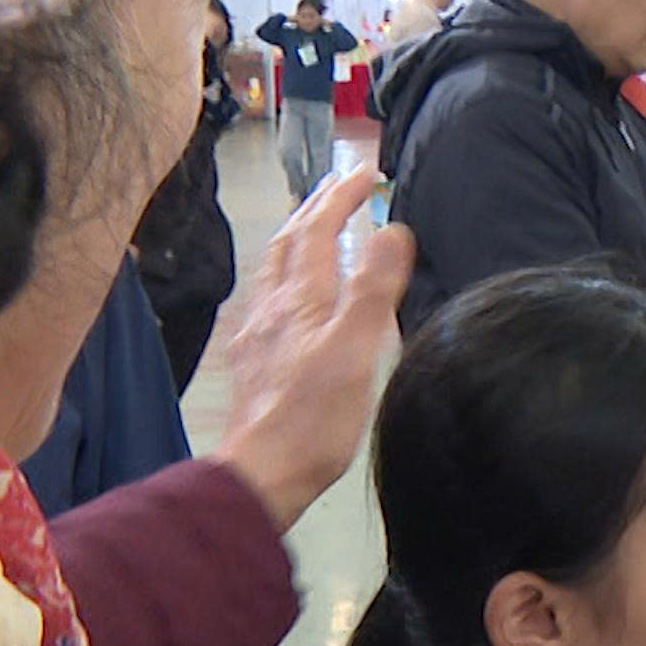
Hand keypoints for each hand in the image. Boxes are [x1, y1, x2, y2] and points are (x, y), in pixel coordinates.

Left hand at [211, 166, 412, 529]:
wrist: (260, 472)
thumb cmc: (314, 417)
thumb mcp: (355, 349)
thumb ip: (372, 288)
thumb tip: (391, 229)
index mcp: (299, 299)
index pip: (317, 231)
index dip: (341, 198)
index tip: (366, 172)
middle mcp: (271, 307)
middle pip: (288, 242)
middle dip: (314, 207)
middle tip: (337, 186)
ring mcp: (257, 334)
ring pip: (273, 269)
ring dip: (295, 237)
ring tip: (313, 226)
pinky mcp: (254, 362)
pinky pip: (268, 300)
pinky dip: (286, 277)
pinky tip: (290, 296)